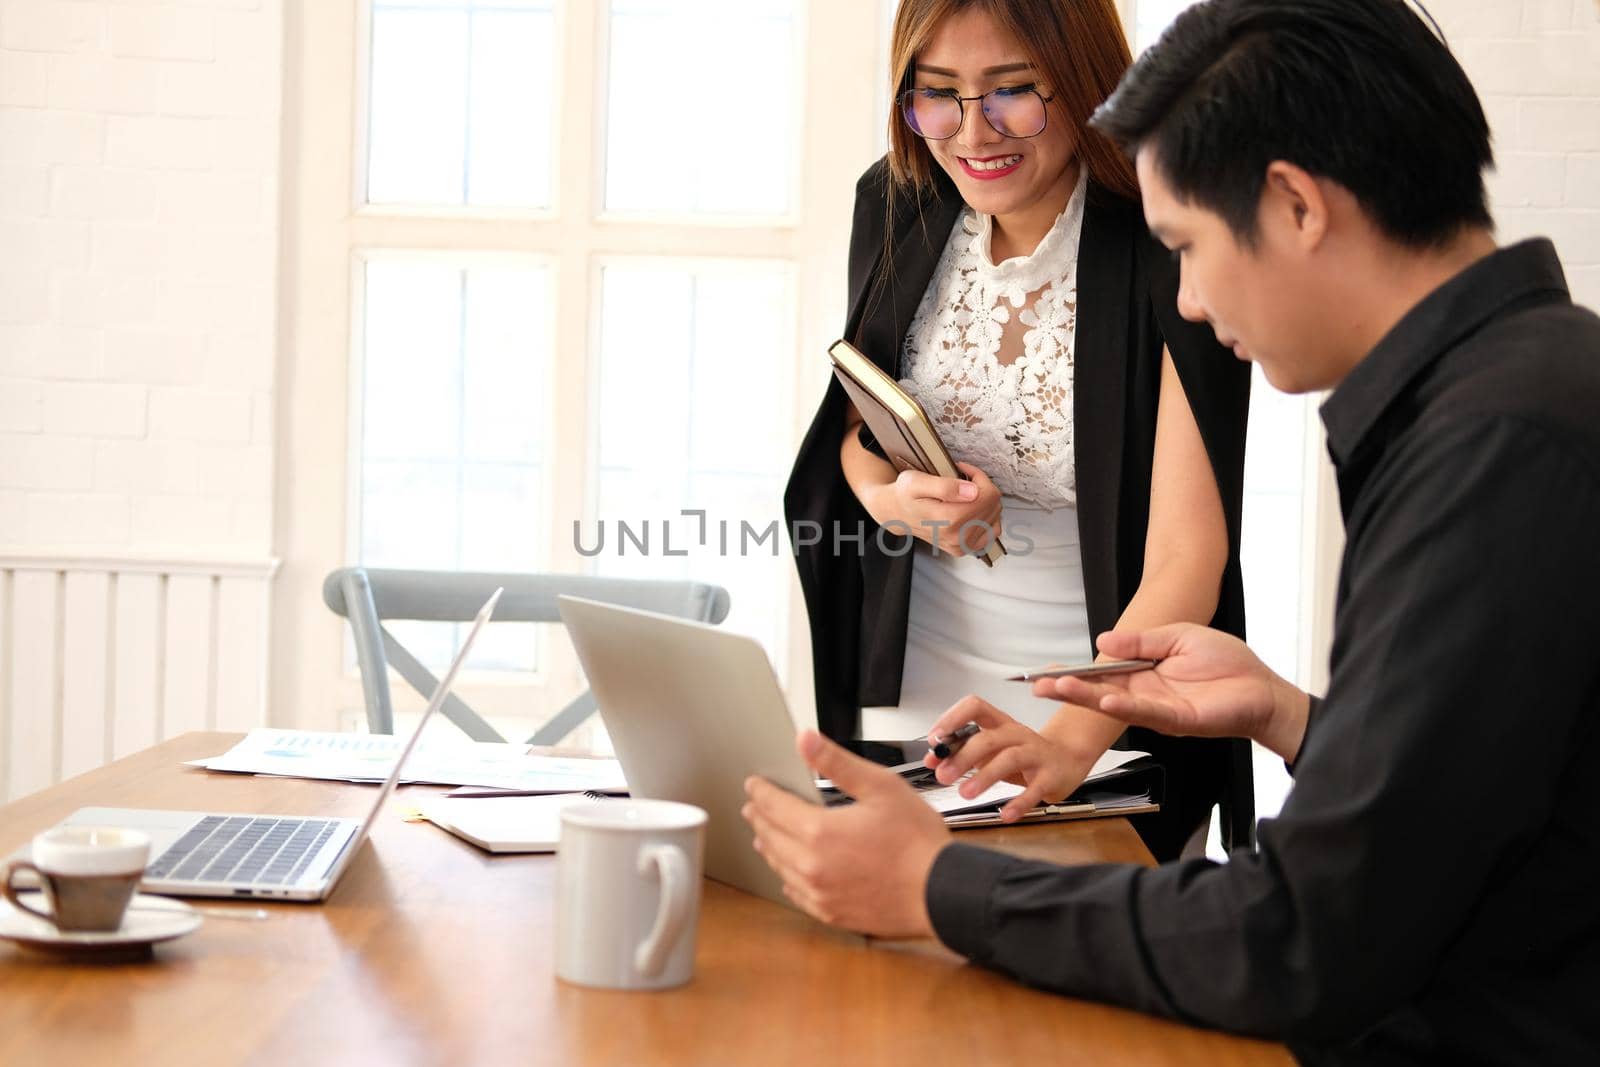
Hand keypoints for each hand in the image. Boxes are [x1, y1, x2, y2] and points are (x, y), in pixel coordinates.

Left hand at [742, 731, 949, 937]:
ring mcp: (820, 894)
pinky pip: (797, 895)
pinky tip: (791, 875)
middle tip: (753, 808)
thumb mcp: (880, 788)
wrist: (942, 893)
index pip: (774, 807)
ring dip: (770, 848)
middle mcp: (812, 867)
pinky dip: (788, 878)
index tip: (754, 784)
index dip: (761, 792)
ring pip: (780, 868)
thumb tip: (805, 739)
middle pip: (771, 838)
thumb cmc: (918, 841)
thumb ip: (837, 763)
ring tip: (764, 837)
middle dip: (760, 819)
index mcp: (819, 832)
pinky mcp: (833, 914)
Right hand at [862, 462, 1002, 556]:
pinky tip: (972, 508)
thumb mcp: (916, 482)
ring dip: (984, 500)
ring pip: (995, 515)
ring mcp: (961, 545)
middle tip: (962, 480)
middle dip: (981, 487)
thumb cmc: (905, 496)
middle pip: (992, 504)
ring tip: (965, 493)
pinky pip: (992, 531)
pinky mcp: (964, 548)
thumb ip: (945, 486)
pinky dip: (987, 516)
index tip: (963, 470)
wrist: (896, 514)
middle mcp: (956, 537)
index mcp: (947, 520)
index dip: (978, 477)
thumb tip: (973, 491)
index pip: (986, 495)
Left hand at [924, 697, 1098, 821]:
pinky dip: (1019, 802)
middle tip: (944, 775)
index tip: (935, 739)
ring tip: (966, 793)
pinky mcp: (1051, 776)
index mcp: (999, 724)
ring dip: (985, 776)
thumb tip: (932, 760)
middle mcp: (1017, 734)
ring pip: (1010, 758)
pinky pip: (1034, 789)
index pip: (974, 707)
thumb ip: (961, 753)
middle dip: (963, 756)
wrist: (1066, 760)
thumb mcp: (991, 750)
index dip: (952, 719)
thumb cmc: (1023, 755)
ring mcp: (1036, 754)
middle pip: (988, 738)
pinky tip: (1005, 814)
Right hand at [1035, 624, 1309, 763]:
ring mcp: (1159, 710)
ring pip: (1115, 704)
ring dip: (1087, 698)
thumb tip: (1103, 640)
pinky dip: (1126, 706)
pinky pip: (1147, 712)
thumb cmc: (1225, 661)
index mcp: (1142, 674)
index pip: (1100, 674)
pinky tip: (1107, 701)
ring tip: (1060, 689)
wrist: (1262, 687)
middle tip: (1036, 686)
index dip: (1073, 673)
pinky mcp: (1179, 721)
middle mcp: (1144, 695)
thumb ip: (1141, 641)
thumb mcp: (1178, 636)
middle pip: (1098, 693)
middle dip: (1067, 690)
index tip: (1042, 673)